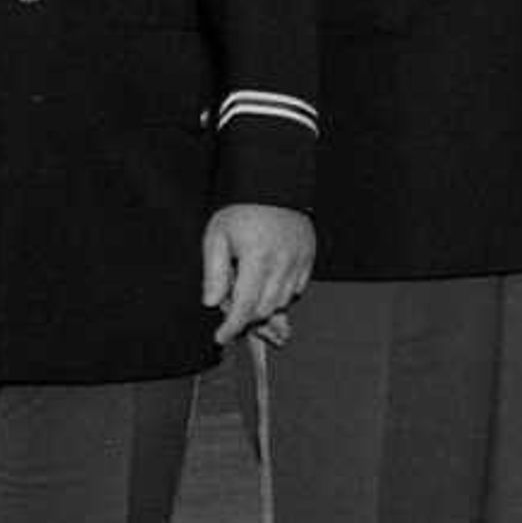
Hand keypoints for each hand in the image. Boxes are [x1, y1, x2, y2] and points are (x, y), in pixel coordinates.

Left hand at [203, 202, 316, 345]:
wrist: (274, 186)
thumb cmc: (242, 210)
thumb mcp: (217, 236)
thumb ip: (215, 273)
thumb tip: (212, 302)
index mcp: (258, 257)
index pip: (246, 306)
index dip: (233, 326)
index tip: (221, 336)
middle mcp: (283, 262)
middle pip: (265, 309)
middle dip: (247, 316)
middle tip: (231, 308)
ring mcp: (299, 261)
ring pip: (281, 302)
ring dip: (264, 305)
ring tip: (249, 290)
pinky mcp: (309, 259)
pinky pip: (296, 289)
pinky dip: (280, 293)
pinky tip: (267, 280)